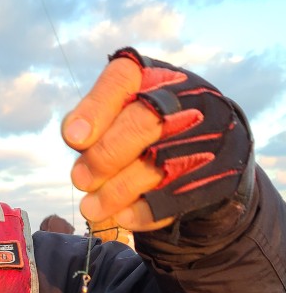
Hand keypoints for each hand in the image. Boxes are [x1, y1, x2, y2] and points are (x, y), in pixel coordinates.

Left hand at [61, 49, 252, 231]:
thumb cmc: (147, 128)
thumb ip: (94, 119)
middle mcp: (186, 98)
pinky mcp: (218, 173)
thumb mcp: (119, 113)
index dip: (94, 109)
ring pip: (156, 164)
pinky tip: (123, 217)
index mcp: (155, 75)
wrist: (212, 150)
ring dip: (116, 192)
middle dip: (103, 157)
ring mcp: (208, 135)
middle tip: (80, 180)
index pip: (122, 79)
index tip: (73, 140)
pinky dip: (144, 210)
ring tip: (92, 208)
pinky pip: (176, 195)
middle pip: (140, 122)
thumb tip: (74, 136)